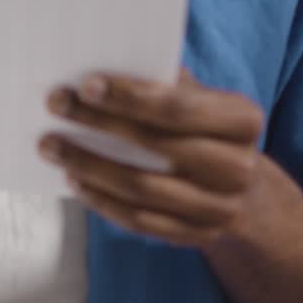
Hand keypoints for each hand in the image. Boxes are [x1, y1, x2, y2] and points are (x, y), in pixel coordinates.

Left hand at [38, 70, 293, 247]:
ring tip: (53, 147)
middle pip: (157, 147)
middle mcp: (237, 167)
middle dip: (99, 125)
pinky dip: (103, 202)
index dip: (129, 97)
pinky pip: (140, 221)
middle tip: (56, 106)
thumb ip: (170, 86)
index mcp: (243, 121)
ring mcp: (219, 208)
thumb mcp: (207, 104)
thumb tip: (108, 66)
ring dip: (90, 167)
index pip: (179, 108)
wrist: (249, 196)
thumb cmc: (212, 134)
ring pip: (142, 189)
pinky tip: (76, 182)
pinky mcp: (197, 237)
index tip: (85, 85)